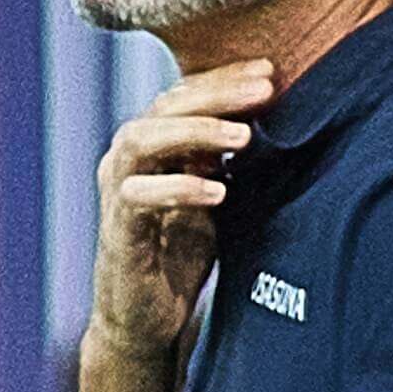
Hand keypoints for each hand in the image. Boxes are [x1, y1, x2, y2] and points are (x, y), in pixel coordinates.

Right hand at [87, 61, 276, 360]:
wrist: (147, 319)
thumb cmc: (180, 255)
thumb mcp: (215, 197)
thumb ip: (230, 161)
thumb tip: (275, 121)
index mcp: (155, 144)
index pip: (186, 94)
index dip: (226, 78)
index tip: (269, 71)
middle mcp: (130, 158)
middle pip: (167, 106)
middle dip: (218, 94)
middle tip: (264, 90)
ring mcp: (118, 190)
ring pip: (143, 138)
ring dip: (196, 132)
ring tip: (244, 136)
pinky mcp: (117, 229)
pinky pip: (137, 196)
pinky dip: (178, 188)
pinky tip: (219, 192)